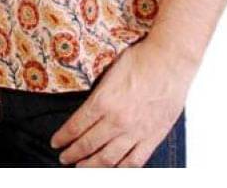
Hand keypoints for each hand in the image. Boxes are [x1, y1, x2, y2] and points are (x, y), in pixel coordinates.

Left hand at [49, 35, 194, 166]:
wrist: (170, 59)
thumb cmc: (142, 58)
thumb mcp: (110, 69)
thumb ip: (99, 91)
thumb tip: (88, 105)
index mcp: (103, 101)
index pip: (76, 126)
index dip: (63, 137)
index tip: (56, 142)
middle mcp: (117, 120)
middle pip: (88, 145)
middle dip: (72, 154)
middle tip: (64, 157)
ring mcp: (136, 131)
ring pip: (108, 159)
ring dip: (91, 166)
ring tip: (82, 168)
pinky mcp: (153, 136)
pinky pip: (134, 161)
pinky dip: (121, 169)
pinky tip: (113, 170)